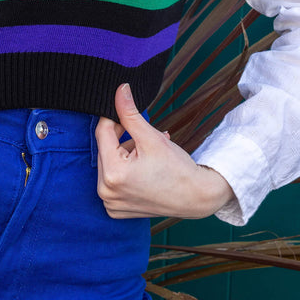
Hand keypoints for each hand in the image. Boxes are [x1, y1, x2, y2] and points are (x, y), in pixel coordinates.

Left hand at [95, 83, 233, 218]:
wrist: (196, 197)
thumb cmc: (177, 168)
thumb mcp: (151, 137)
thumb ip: (130, 113)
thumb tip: (119, 89)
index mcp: (112, 174)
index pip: (102, 132)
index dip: (114, 118)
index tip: (127, 113)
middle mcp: (106, 192)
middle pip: (105, 149)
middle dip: (123, 138)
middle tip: (145, 137)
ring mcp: (110, 203)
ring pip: (110, 163)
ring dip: (125, 153)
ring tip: (149, 152)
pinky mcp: (116, 210)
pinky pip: (113, 181)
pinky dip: (125, 171)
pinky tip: (143, 168)